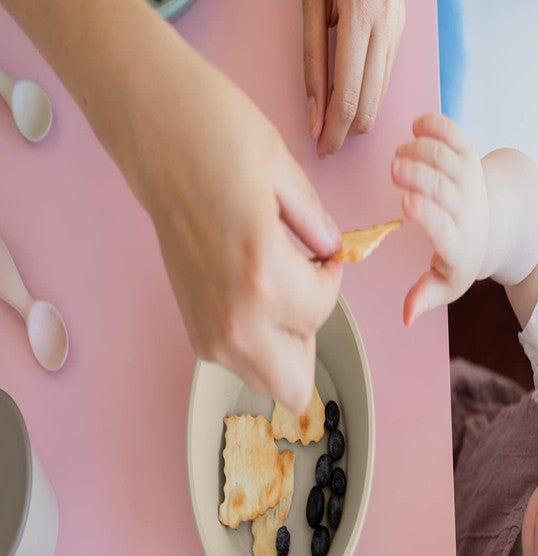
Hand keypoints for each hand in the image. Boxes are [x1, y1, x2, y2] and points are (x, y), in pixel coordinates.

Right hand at [135, 59, 342, 413]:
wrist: (151, 133)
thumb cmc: (213, 136)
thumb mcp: (285, 172)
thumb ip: (318, 225)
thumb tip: (332, 251)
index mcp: (264, 277)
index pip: (323, 310)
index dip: (330, 277)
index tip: (320, 252)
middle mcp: (234, 319)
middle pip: (294, 386)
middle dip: (309, 336)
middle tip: (301, 288)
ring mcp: (207, 330)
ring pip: (267, 378)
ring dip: (282, 343)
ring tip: (274, 287)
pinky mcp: (191, 325)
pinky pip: (239, 358)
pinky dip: (255, 337)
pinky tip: (247, 287)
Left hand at [303, 0, 405, 155]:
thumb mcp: (310, 6)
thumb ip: (312, 62)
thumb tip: (315, 116)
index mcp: (361, 18)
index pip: (347, 97)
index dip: (333, 131)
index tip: (319, 148)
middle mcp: (387, 27)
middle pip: (368, 104)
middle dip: (345, 133)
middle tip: (325, 146)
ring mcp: (398, 29)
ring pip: (380, 95)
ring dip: (357, 119)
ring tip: (333, 130)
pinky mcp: (401, 29)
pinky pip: (385, 77)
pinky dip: (367, 98)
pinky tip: (349, 105)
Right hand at [391, 113, 489, 324]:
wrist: (494, 227)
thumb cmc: (460, 258)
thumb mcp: (445, 285)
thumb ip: (423, 298)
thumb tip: (405, 318)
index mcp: (457, 242)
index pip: (443, 226)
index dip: (426, 213)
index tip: (405, 202)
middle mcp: (466, 207)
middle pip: (443, 186)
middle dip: (418, 174)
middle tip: (395, 168)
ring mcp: (469, 178)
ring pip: (447, 157)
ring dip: (421, 150)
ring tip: (400, 155)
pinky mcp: (468, 156)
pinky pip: (455, 135)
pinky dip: (437, 125)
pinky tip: (417, 126)